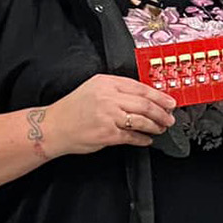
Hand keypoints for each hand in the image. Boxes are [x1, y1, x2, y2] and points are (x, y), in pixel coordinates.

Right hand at [40, 74, 177, 156]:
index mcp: (106, 83)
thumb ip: (116, 90)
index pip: (140, 87)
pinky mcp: (107, 134)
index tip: (169, 101)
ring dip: (155, 126)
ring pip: (142, 120)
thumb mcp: (94, 89)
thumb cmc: (73, 109)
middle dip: (162, 112)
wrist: (53, 127)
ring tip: (161, 128)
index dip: (159, 95)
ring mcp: (108, 116)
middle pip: (145, 104)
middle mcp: (108, 97)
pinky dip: (142, 139)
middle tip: (170, 117)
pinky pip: (132, 137)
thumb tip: (144, 97)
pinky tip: (147, 140)